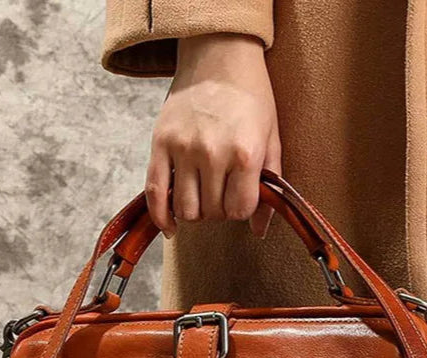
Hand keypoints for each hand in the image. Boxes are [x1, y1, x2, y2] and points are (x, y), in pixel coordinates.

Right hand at [145, 32, 280, 238]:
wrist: (219, 57)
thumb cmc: (251, 100)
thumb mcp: (271, 140)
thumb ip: (268, 187)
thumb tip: (259, 232)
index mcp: (245, 153)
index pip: (239, 211)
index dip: (241, 209)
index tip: (241, 196)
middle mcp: (213, 153)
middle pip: (212, 212)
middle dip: (219, 210)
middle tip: (222, 191)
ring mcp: (183, 149)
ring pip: (185, 209)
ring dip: (195, 211)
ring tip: (201, 195)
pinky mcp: (160, 144)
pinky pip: (154, 193)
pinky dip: (161, 217)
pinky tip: (170, 227)